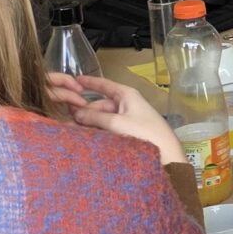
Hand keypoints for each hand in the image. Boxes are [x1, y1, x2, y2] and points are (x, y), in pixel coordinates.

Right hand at [49, 72, 184, 169]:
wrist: (166, 153)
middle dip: (85, 110)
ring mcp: (127, 118)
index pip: (104, 85)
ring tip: (72, 130)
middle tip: (66, 119)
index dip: (89, 82)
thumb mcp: (116, 123)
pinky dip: (98, 130)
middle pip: (101, 104)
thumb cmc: (143, 132)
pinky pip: (108, 128)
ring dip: (90, 122)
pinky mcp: (128, 132)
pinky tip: (86, 137)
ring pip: (103, 117)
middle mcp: (126, 104)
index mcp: (126, 95)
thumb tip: (75, 112)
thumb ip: (95, 117)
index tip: (73, 80)